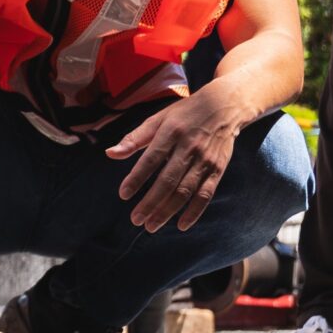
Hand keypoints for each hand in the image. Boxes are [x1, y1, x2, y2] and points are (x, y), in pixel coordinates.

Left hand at [106, 85, 244, 232]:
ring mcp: (205, 160)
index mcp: (171, 132)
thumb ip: (134, 139)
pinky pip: (206, 195)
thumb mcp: (158, 119)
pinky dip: (194, 212)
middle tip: (136, 219)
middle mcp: (189, 147)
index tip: (123, 194)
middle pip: (168, 180)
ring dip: (167, 211)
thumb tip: (110, 154)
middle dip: (151, 202)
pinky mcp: (217, 169)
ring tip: (151, 225)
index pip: (151, 159)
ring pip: (185, 191)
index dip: (137, 178)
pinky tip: (181, 225)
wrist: (223, 107)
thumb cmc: (183, 114)